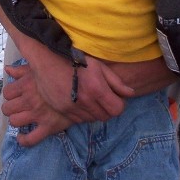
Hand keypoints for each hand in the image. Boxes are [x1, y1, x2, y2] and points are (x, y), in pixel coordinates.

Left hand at [1, 64, 72, 145]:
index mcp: (27, 84)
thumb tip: (7, 70)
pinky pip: (30, 139)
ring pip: (15, 122)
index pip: (7, 92)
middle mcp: (30, 100)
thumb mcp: (40, 68)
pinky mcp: (48, 127)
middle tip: (18, 106)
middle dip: (11, 107)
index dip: (10, 94)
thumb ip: (22, 70)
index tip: (15, 94)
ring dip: (17, 120)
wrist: (83, 86)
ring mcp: (38, 115)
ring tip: (22, 117)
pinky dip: (24, 140)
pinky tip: (22, 136)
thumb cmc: (59, 74)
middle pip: (7, 108)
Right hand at [4, 56, 133, 123]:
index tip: (114, 97)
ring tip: (90, 98)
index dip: (118, 104)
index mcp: (97, 89)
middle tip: (102, 98)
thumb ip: (116, 82)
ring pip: (92, 119)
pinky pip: (78, 119)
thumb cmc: (76, 59)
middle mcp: (85, 102)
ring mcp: (72, 108)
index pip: (117, 110)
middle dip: (107, 109)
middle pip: (105, 117)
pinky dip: (82, 113)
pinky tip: (79, 101)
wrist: (48, 60)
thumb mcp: (99, 66)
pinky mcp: (62, 111)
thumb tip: (131, 93)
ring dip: (94, 112)